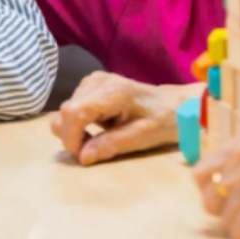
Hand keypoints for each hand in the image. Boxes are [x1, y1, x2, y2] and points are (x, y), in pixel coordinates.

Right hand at [50, 71, 196, 165]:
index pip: (72, 113)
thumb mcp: (140, 137)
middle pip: (64, 113)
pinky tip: (100, 127)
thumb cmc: (163, 121)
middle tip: (95, 150)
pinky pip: (72, 108)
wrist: (175, 104)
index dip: (71, 138)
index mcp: (112, 92)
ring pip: (65, 112)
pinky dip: (79, 123)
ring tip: (101, 138)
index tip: (84, 155)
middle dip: (72, 138)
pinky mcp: (91, 84)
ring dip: (76, 131)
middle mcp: (97, 81)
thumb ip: (110, 145)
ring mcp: (93, 80)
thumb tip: (82, 158)